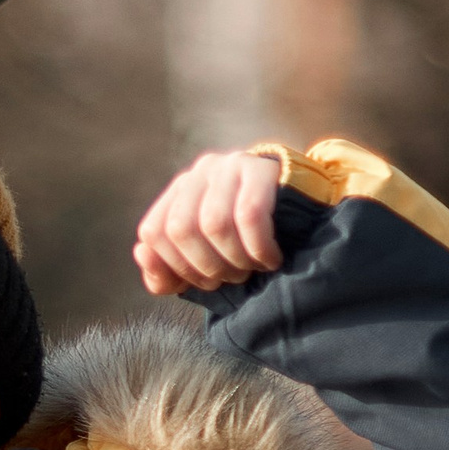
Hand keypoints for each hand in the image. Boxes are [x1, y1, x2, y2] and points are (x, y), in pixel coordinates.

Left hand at [133, 152, 284, 296]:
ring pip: (214, 224)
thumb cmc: (247, 240)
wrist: (305, 205)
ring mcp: (229, 166)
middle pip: (181, 229)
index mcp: (178, 193)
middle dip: (207, 266)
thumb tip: (143, 254)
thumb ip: (166, 269)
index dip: (175, 266)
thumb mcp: (205, 258)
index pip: (153, 232)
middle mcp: (198, 174)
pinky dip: (258, 247)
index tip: (204, 283)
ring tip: (251, 270)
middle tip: (231, 278)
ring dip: (234, 260)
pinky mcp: (261, 169)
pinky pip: (250, 214)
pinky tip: (270, 259)